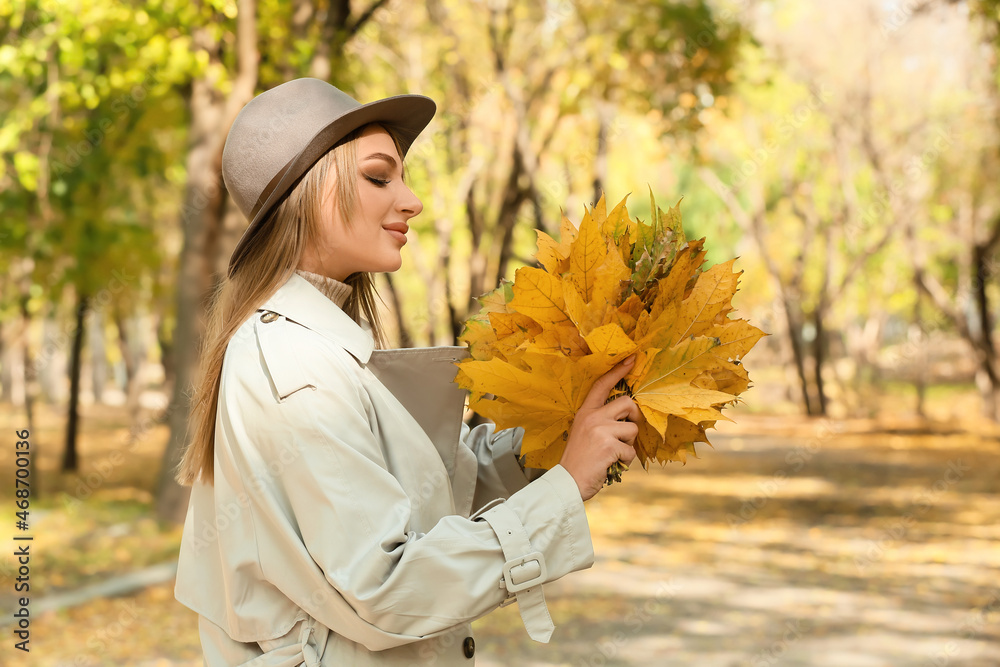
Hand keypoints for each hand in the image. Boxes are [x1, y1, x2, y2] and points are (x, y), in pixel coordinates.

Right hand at [559, 355, 640, 500]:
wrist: (567, 482)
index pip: (602, 385)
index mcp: (585, 412)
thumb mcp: (584, 433)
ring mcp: (601, 430)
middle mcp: (592, 417)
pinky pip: (631, 451)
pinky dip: (625, 461)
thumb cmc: (579, 461)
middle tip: (627, 432)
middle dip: (634, 418)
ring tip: (613, 454)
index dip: (618, 371)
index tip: (631, 359)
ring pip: (633, 429)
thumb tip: (627, 418)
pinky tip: (611, 465)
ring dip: (628, 445)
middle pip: (628, 403)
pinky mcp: (609, 445)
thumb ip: (601, 422)